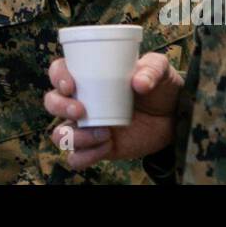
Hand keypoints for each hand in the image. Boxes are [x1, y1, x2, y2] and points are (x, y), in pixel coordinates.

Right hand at [44, 51, 183, 169]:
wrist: (174, 116)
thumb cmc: (161, 86)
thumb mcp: (160, 68)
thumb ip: (151, 70)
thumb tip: (139, 83)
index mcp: (88, 76)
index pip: (59, 71)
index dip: (58, 77)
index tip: (71, 85)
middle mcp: (81, 100)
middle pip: (52, 102)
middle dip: (60, 106)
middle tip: (82, 110)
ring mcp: (87, 126)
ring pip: (59, 133)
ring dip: (73, 135)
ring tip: (104, 133)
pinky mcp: (98, 147)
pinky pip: (77, 158)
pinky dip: (85, 155)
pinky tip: (106, 146)